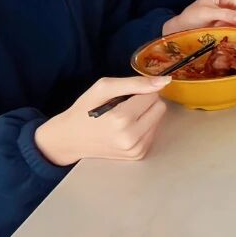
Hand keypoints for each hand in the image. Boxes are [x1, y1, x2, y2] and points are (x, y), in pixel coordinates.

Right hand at [34, 76, 170, 166]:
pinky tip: (126, 128)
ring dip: (145, 115)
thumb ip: (136, 83)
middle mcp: (131, 137)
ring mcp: (135, 149)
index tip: (124, 96)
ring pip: (159, 120)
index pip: (153, 94)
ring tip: (123, 118)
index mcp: (122, 118)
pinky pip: (153, 133)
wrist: (71, 138)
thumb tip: (164, 81)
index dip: (139, 91)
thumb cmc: (85, 110)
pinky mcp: (137, 155)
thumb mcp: (104, 87)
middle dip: (145, 103)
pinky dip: (143, 127)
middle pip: (160, 108)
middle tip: (124, 106)